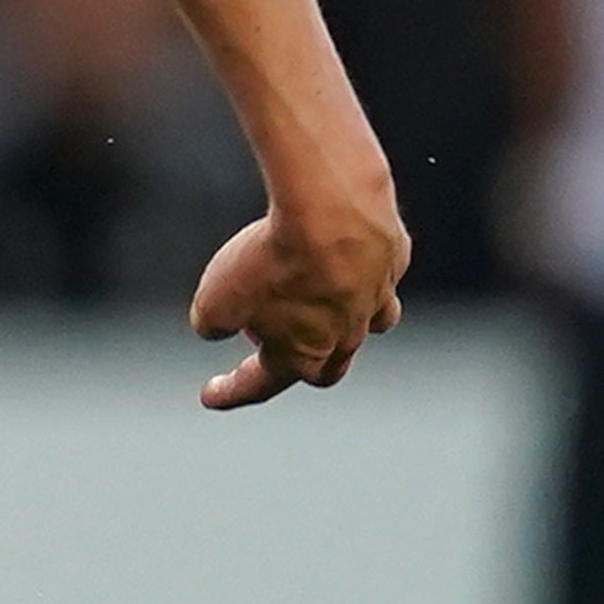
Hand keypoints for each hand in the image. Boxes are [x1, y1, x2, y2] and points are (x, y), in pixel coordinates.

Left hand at [186, 190, 408, 410]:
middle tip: (275, 353)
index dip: (233, 391)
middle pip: (328, 369)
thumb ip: (212, 323)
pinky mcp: (391, 260)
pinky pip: (380, 277)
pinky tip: (347, 261)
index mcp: (302, 353)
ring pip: (367, 327)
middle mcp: (347, 334)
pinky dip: (363, 277)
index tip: (211, 395)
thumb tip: (213, 328)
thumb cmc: (274, 259)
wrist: (331, 208)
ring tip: (321, 313)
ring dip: (343, 327)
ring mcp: (376, 298)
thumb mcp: (214, 301)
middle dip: (300, 367)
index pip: (262, 384)